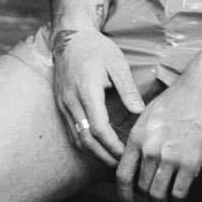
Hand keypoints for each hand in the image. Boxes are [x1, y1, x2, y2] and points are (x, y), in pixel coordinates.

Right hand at [51, 28, 143, 167]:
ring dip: (94, 152)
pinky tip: (98, 146)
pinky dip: (85, 142)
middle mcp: (72, 101)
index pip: (99, 128)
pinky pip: (72, 130)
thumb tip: (139, 112)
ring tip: (112, 160)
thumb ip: (128, 89)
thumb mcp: (117, 64)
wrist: (70, 36)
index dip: (113, 146)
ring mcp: (64, 104)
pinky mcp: (61, 104)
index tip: (127, 154)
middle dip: (104, 156)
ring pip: (77, 138)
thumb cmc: (96, 48)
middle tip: (121, 165)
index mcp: (87, 91)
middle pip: (86, 140)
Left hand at [116, 76, 201, 201]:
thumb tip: (137, 157)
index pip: (123, 174)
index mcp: (138, 137)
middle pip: (142, 187)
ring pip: (158, 194)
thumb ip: (140, 138)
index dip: (123, 192)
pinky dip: (179, 200)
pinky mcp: (191, 162)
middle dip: (147, 196)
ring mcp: (170, 157)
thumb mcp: (148, 115)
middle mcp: (151, 150)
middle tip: (154, 197)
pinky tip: (181, 197)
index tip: (127, 200)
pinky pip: (179, 193)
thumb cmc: (177, 98)